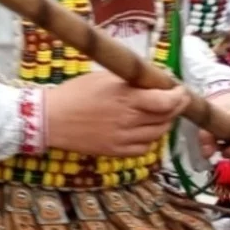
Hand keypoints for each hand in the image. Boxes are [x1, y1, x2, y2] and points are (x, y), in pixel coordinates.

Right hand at [43, 70, 188, 159]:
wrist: (50, 119)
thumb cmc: (75, 93)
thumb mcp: (103, 78)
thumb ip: (131, 81)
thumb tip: (154, 80)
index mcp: (126, 98)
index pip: (166, 101)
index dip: (178, 96)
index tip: (179, 89)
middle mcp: (128, 120)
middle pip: (166, 118)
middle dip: (175, 107)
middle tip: (174, 100)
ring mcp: (123, 138)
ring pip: (158, 134)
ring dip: (164, 123)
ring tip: (159, 113)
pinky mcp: (116, 152)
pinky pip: (144, 148)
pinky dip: (149, 139)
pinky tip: (143, 130)